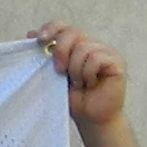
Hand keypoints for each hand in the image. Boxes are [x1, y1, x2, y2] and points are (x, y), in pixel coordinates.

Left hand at [38, 22, 131, 136]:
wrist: (89, 118)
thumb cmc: (72, 99)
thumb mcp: (52, 77)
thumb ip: (45, 57)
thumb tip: (30, 33)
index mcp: (75, 47)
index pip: (64, 27)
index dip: (52, 29)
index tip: (39, 39)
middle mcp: (91, 45)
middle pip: (72, 33)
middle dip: (60, 51)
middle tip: (59, 71)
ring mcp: (106, 51)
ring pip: (84, 49)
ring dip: (76, 71)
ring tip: (80, 84)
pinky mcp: (116, 61)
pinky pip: (96, 59)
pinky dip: (88, 74)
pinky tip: (92, 84)